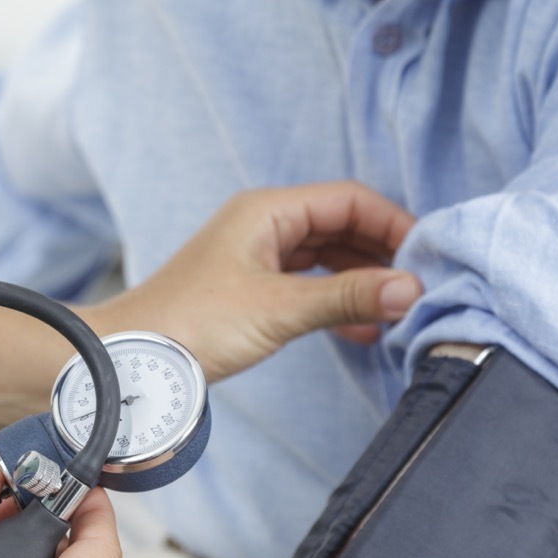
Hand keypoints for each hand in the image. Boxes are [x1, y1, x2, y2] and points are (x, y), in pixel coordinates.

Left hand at [84, 181, 418, 382]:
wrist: (130, 358)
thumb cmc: (190, 325)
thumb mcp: (278, 309)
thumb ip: (347, 297)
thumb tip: (411, 289)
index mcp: (267, 211)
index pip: (349, 200)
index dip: (393, 224)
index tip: (426, 257)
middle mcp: (264, 224)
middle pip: (341, 225)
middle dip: (382, 254)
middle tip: (419, 286)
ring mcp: (257, 256)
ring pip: (327, 257)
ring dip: (361, 281)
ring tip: (396, 311)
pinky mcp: (252, 288)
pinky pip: (308, 284)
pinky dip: (336, 301)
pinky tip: (362, 330)